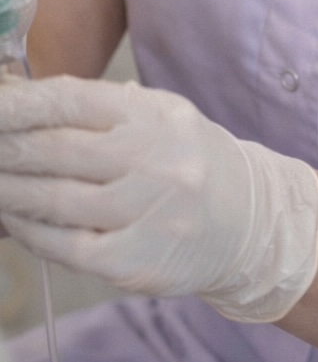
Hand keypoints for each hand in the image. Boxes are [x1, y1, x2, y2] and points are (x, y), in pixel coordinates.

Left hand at [0, 75, 317, 321]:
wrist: (250, 222)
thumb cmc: (187, 163)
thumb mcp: (158, 119)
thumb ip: (97, 111)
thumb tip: (20, 104)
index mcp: (155, 115)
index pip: (72, 100)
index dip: (20, 104)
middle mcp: (155, 159)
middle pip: (58, 150)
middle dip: (7, 148)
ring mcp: (147, 212)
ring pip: (56, 200)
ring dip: (10, 190)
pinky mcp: (136, 261)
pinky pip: (67, 245)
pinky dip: (31, 232)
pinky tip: (14, 220)